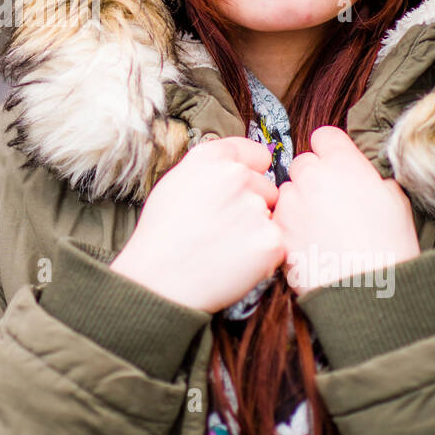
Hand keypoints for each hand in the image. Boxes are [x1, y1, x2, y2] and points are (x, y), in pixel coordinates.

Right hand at [110, 136, 282, 313]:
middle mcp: (236, 176)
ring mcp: (255, 208)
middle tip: (223, 227)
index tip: (247, 186)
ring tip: (224, 246)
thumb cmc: (162, 236)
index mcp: (212, 159)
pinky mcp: (270, 240)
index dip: (253, 171)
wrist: (158, 280)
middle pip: (267, 188)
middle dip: (253, 205)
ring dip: (257, 231)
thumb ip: (209, 169)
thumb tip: (236, 168)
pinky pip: (276, 244)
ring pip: (271, 217)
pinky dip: (262, 255)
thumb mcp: (175, 184)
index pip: (257, 153)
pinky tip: (234, 261)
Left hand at [270, 126, 419, 296]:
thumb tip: (358, 175)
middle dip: (313, 178)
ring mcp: (290, 202)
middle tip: (330, 202)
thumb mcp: (395, 199)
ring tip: (321, 228)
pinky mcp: (276, 228)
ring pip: (287, 191)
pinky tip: (308, 244)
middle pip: (303, 163)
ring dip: (298, 203)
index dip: (330, 151)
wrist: (368, 290)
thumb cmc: (390, 246)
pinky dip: (288, 227)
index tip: (334, 164)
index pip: (324, 136)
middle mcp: (312, 175)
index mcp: (344, 162)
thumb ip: (369, 177)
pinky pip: (278, 218)